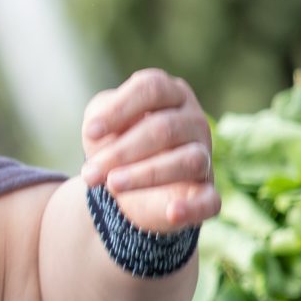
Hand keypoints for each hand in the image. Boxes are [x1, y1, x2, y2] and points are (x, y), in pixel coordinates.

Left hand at [76, 69, 218, 234]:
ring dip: (146, 174)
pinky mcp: (206, 192)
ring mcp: (204, 155)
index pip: (152, 88)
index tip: (91, 132)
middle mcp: (193, 120)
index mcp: (170, 93)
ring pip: (187, 160)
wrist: (123, 186)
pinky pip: (211, 201)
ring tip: (112, 184)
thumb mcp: (102, 123)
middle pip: (164, 128)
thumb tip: (101, 128)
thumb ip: (102, 116)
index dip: (120, 110)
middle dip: (121, 152)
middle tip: (90, 173)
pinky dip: (193, 208)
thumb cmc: (115, 142)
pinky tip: (172, 212)